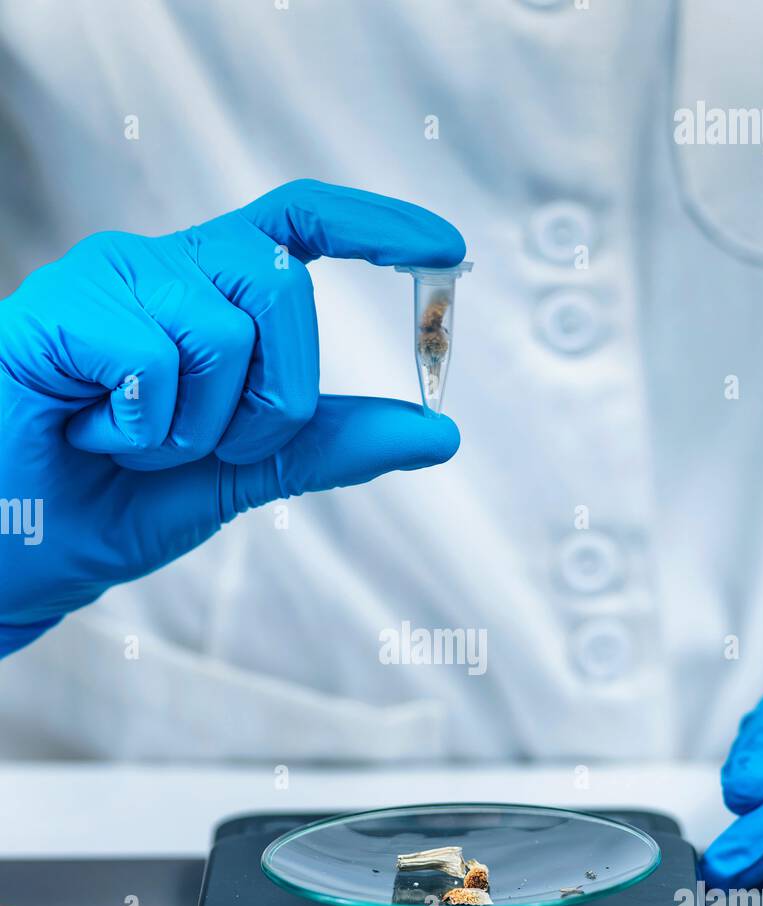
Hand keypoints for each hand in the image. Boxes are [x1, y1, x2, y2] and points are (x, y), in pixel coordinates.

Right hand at [0, 180, 464, 655]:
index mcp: (209, 294)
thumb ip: (330, 444)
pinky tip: (88, 434)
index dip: (378, 229)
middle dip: (272, 398)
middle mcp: (163, 270)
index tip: (448, 253)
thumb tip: (436, 432)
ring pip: (223, 330)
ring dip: (192, 428)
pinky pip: (151, 358)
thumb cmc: (114, 502)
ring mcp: (108, 280)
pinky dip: (136, 430)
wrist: (24, 553)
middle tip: (204, 447)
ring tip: (130, 444)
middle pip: (284, 286)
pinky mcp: (57, 307)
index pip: (302, 223)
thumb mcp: (242, 473)